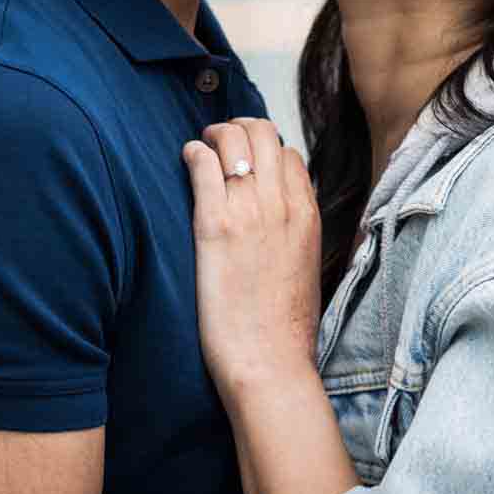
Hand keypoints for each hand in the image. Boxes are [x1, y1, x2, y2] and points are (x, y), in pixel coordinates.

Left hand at [183, 118, 321, 401]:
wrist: (270, 363)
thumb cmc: (284, 329)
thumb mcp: (306, 267)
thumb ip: (295, 232)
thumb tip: (278, 218)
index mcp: (307, 216)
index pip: (289, 154)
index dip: (264, 151)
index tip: (244, 162)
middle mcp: (281, 205)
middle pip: (263, 133)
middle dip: (238, 130)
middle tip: (218, 146)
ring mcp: (249, 212)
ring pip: (233, 140)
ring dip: (213, 137)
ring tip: (200, 151)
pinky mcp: (214, 226)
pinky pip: (202, 165)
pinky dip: (193, 154)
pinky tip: (187, 162)